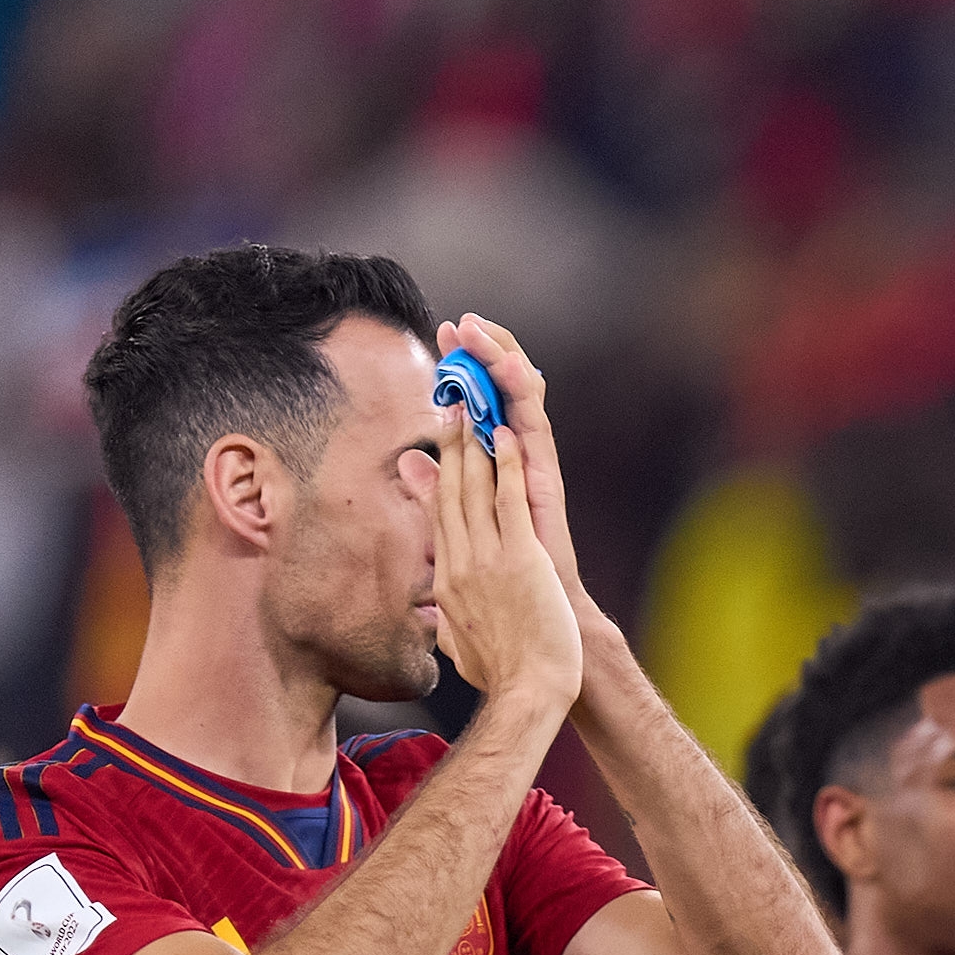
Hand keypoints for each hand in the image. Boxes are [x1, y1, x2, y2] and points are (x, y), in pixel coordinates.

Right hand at [423, 422, 580, 713]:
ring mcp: (487, 559)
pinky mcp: (520, 560)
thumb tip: (436, 614)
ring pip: (472, 490)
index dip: (435, 479)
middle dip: (449, 447)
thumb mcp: (458, 643)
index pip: (437, 520)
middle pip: (448, 494)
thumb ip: (445, 620)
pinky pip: (508, 502)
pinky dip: (506, 466)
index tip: (434, 451)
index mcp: (446, 583)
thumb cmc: (503, 675)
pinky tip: (504, 437)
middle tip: (448, 409)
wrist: (529, 693)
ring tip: (470, 408)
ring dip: (472, 444)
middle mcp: (460, 564)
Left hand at [434, 313, 588, 603]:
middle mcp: (521, 467)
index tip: (441, 340)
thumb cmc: (509, 588)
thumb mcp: (459, 530)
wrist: (544, 630)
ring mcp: (535, 478)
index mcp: (498, 469)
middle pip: (501, 399)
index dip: (461, 373)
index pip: (478, 408)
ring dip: (501, 369)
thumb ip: (436, 494)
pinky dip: (521, 418)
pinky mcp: (545, 493)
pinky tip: (511, 383)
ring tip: (482, 337)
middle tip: (461, 324)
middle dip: (482, 358)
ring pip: (520, 412)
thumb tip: (410, 462)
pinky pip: (531, 449)